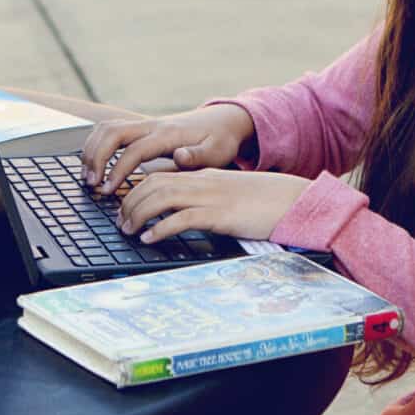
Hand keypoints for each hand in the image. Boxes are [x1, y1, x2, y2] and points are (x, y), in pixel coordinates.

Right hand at [79, 104, 256, 193]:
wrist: (223, 121)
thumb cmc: (220, 141)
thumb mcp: (218, 152)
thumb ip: (198, 157)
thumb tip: (180, 156)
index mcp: (168, 134)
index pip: (134, 150)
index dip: (117, 169)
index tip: (107, 190)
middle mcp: (152, 125)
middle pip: (112, 132)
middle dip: (95, 157)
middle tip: (91, 183)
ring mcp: (145, 124)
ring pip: (107, 128)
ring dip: (92, 149)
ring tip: (88, 176)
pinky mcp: (141, 128)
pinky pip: (111, 129)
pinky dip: (97, 145)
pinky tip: (94, 165)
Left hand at [117, 167, 311, 244]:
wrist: (295, 200)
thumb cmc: (265, 202)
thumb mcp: (230, 195)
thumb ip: (206, 198)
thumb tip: (184, 213)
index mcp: (204, 176)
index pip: (159, 175)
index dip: (136, 190)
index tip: (125, 208)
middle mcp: (203, 182)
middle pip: (153, 184)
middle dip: (130, 202)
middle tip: (119, 222)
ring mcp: (211, 197)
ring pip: (161, 197)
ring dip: (138, 214)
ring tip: (128, 230)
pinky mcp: (220, 215)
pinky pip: (182, 218)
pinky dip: (161, 228)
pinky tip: (150, 238)